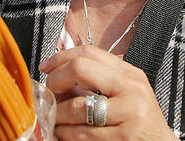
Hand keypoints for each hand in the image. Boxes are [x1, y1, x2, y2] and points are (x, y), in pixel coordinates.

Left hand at [40, 45, 177, 139]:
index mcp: (129, 74)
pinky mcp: (124, 138)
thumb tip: (58, 73)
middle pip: (80, 69)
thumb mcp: (125, 93)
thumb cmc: (139, 122)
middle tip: (50, 94)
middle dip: (56, 81)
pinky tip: (64, 134)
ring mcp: (129, 113)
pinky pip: (83, 134)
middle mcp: (131, 89)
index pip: (89, 52)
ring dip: (58, 114)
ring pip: (77, 107)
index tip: (46, 68)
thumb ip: (99, 80)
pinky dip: (67, 134)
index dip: (61, 58)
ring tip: (55, 119)